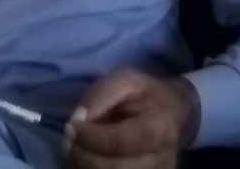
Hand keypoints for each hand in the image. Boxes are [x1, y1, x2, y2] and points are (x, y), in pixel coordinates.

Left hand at [65, 69, 199, 167]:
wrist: (172, 113)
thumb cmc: (145, 94)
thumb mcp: (126, 79)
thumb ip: (101, 95)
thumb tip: (79, 119)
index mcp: (160, 128)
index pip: (120, 142)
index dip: (90, 136)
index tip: (71, 126)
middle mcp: (161, 160)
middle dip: (82, 156)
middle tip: (68, 140)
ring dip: (83, 166)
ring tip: (75, 148)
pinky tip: (84, 158)